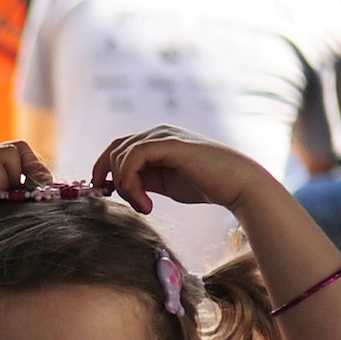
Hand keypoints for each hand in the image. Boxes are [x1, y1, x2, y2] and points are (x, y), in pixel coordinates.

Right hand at [0, 140, 53, 248]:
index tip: (39, 196)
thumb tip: (44, 200)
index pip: (23, 153)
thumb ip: (11, 202)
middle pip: (19, 146)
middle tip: (26, 197)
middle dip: (30, 171)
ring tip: (2, 203)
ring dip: (14, 179)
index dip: (36, 171)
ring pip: (10, 152)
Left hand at [92, 126, 265, 214]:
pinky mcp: (171, 144)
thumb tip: (114, 185)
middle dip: (110, 179)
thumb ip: (140, 180)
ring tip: (145, 206)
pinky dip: (131, 181)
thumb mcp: (162, 183)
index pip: (116, 148)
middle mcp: (158, 133)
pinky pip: (134, 156)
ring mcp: (164, 136)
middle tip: (129, 204)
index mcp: (155, 141)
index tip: (104, 195)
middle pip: (114, 150)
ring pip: (122, 155)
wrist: (237, 185)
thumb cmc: (204, 185)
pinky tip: (145, 201)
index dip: (103, 170)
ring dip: (126, 187)